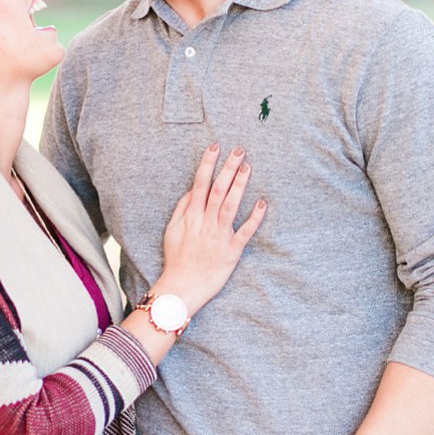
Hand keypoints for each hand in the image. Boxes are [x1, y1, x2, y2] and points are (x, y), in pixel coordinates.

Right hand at [153, 143, 266, 314]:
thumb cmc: (176, 259)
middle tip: (239, 150)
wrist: (181, 287)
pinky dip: (254, 218)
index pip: (200, 184)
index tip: (215, 147)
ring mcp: (219, 236)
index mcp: (191, 217)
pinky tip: (262, 203)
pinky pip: (245, 232)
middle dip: (228, 168)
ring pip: (230, 205)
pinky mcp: (232, 251)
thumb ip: (181, 209)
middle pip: (217, 189)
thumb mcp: (170, 231)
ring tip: (248, 167)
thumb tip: (191, 191)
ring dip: (240, 185)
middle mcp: (205, 223)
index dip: (208, 164)